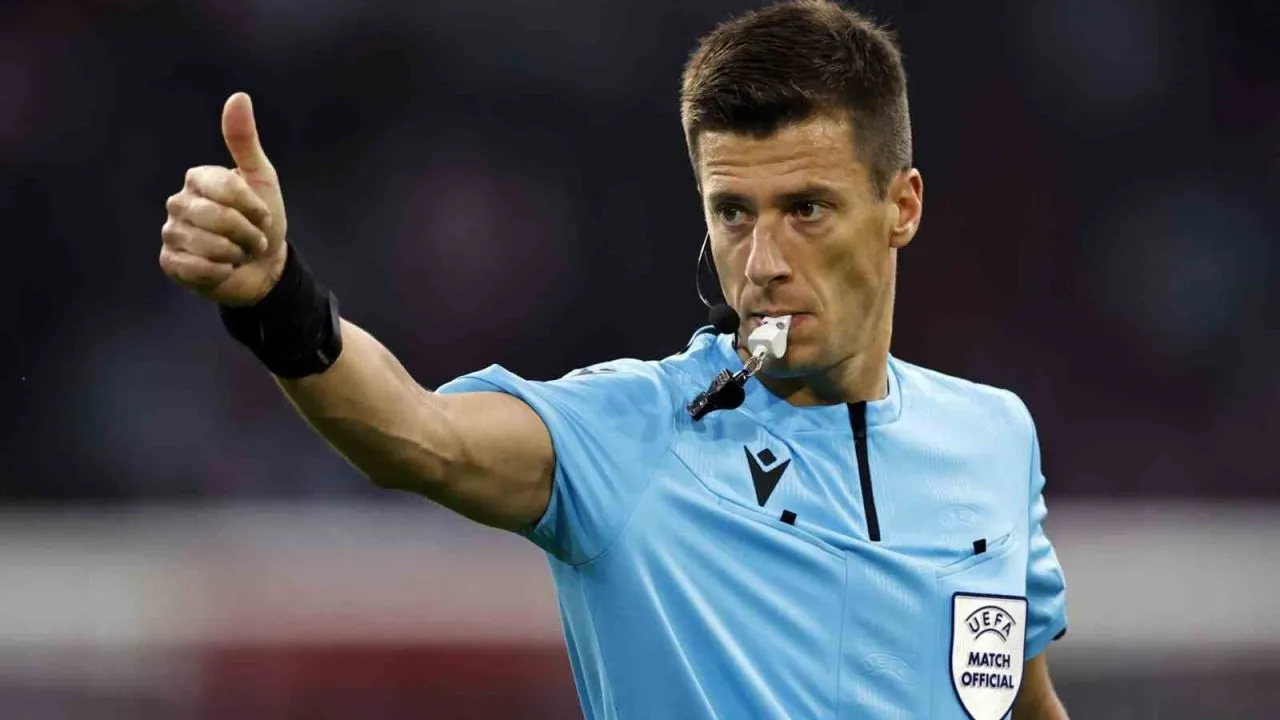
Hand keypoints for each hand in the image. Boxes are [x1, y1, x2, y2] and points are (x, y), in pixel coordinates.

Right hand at [159, 92, 287, 306]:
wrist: (263, 267)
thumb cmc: (262, 221)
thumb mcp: (261, 178)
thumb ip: (245, 141)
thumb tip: (238, 96)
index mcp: (198, 178)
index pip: (227, 188)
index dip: (253, 208)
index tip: (263, 216)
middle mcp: (178, 202)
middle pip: (219, 218)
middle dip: (248, 234)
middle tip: (253, 240)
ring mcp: (171, 232)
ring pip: (209, 245)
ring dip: (236, 254)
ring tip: (238, 253)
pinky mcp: (170, 262)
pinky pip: (197, 268)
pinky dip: (220, 272)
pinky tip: (222, 269)